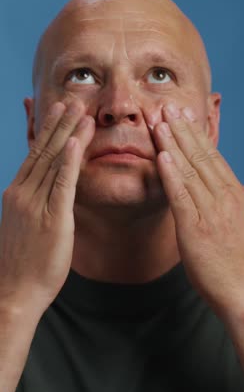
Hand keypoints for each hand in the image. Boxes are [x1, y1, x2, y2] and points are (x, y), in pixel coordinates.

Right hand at [0, 102, 94, 314]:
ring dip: (68, 134)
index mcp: (16, 193)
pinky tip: (77, 142)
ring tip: (81, 111)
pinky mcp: (52, 217)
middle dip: (58, 124)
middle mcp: (22, 192)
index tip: (56, 112)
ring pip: (54, 161)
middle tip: (72, 100)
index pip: (34, 155)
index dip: (47, 132)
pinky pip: (62, 183)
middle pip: (43, 151)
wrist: (14, 291)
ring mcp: (35, 203)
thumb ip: (33, 204)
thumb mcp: (23, 225)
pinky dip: (70, 161)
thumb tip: (45, 191)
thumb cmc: (21, 262)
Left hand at [153, 104, 243, 317]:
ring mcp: (211, 210)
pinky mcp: (195, 227)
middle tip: (167, 107)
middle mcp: (225, 196)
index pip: (213, 156)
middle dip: (182, 130)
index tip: (184, 117)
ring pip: (189, 169)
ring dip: (172, 144)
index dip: (196, 135)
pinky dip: (170, 173)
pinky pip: (181, 195)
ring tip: (159, 122)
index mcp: (236, 194)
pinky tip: (161, 156)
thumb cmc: (241, 260)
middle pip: (201, 156)